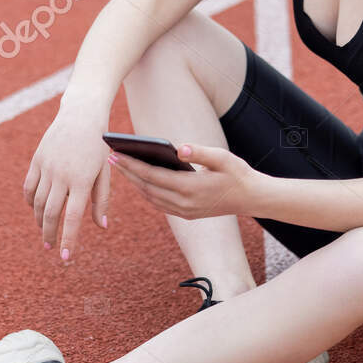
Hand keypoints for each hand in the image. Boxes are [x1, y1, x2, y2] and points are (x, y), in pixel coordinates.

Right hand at [23, 109, 110, 262]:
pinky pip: (29, 187)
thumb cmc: (99, 146)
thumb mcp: (105, 172)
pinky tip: (35, 210)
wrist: (82, 115)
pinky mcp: (37, 160)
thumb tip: (101, 226)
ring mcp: (47, 167)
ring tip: (44, 232)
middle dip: (49, 235)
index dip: (69, 239)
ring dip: (39, 221)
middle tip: (50, 248)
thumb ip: (102, 200)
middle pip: (50, 214)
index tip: (66, 257)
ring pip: (37, 202)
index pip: (73, 218)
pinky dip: (30, 202)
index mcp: (82, 180)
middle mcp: (62, 175)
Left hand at [107, 142, 257, 220]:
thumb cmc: (237, 173)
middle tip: (110, 157)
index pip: (151, 176)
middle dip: (127, 172)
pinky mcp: (187, 215)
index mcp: (190, 187)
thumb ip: (199, 152)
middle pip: (146, 187)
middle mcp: (184, 203)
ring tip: (121, 166)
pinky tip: (140, 180)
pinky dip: (147, 192)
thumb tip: (179, 148)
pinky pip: (159, 204)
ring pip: (151, 197)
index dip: (131, 165)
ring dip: (134, 183)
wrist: (252, 198)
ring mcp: (184, 211)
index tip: (114, 154)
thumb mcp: (222, 157)